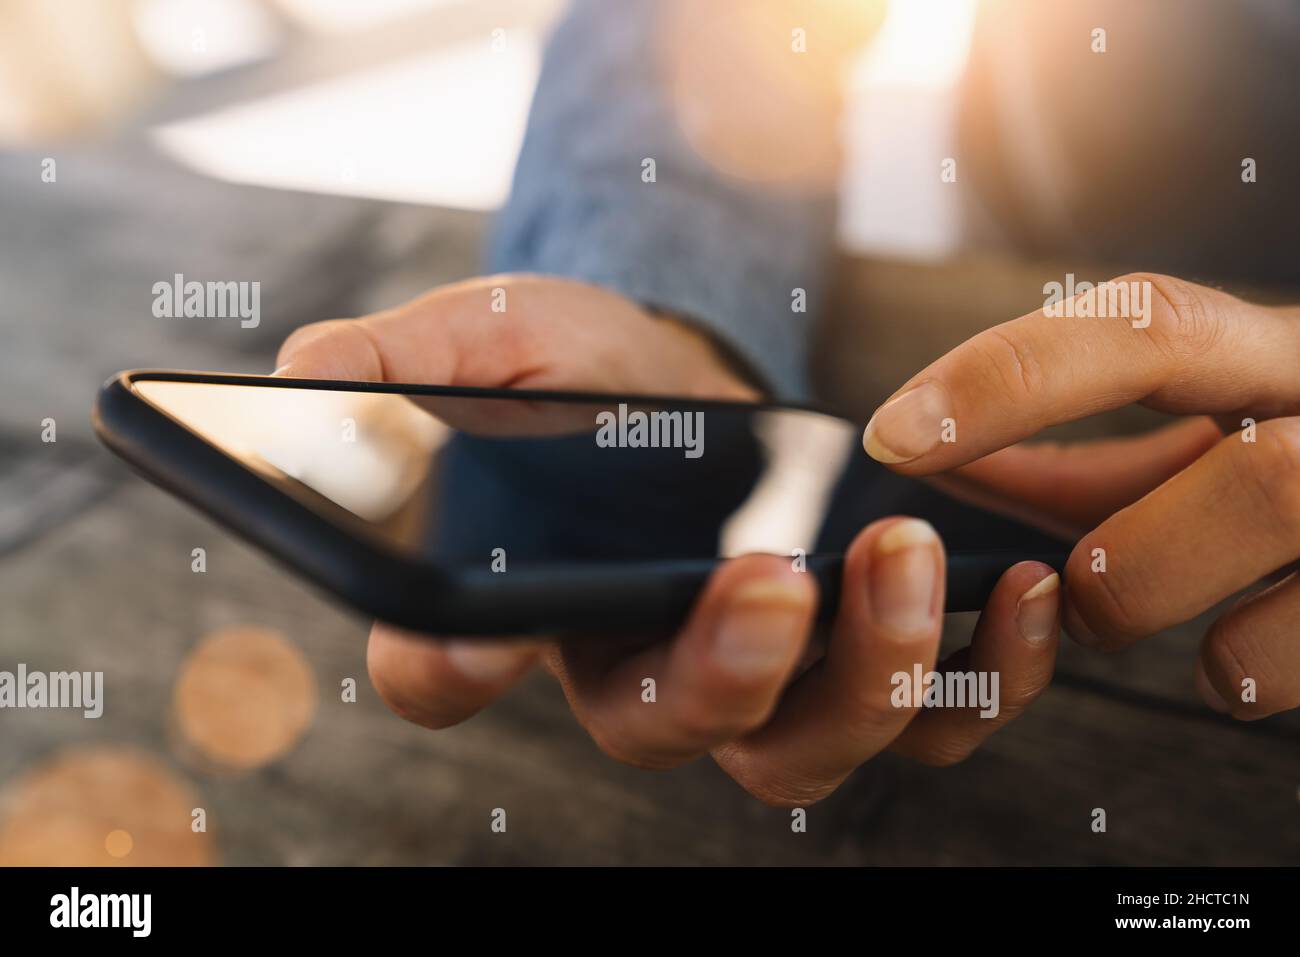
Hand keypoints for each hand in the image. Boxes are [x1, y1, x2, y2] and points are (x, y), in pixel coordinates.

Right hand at [277, 274, 1061, 804]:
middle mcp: (636, 670)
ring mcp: (756, 679)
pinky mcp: (854, 659)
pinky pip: (925, 718)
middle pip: (663, 732)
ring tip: (903, 558)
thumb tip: (313, 374)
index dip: (448, 666)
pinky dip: (978, 674)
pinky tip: (1015, 589)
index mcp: (524, 607)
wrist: (690, 382)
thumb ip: (411, 360)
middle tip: (762, 577)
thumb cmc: (582, 370)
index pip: (449, 672)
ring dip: (865, 672)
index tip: (470, 632)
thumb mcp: (497, 339)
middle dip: (720, 672)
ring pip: (802, 750)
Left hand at [861, 272, 1299, 719]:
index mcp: (1285, 355)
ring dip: (1181, 607)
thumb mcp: (1194, 435)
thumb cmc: (1283, 470)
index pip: (1147, 326)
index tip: (895, 433)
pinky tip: (1224, 666)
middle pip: (1262, 477)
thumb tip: (926, 448)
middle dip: (1133, 559)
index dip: (1010, 376)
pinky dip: (1248, 672)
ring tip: (1129, 620)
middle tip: (1067, 598)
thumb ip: (1072, 450)